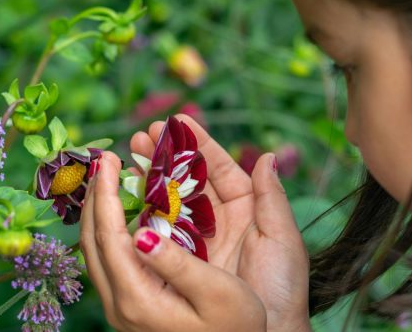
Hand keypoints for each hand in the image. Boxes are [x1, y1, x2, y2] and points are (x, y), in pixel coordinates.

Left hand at [80, 151, 265, 330]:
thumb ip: (177, 263)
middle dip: (96, 195)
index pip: (108, 236)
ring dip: (99, 212)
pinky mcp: (130, 309)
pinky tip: (124, 214)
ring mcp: (122, 310)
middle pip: (92, 241)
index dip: (105, 193)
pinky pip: (108, 261)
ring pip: (96, 252)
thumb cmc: (236, 329)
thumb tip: (141, 233)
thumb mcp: (217, 294)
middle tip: (105, 159)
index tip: (108, 158)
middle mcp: (121, 306)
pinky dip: (110, 230)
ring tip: (109, 179)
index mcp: (138, 299)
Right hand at [129, 114, 310, 331]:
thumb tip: (267, 157)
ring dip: (152, 176)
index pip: (220, 169)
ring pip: (171, 201)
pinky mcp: (180, 261)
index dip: (199, 144)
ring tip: (131, 152)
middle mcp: (220, 221)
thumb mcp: (283, 240)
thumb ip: (272, 198)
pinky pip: (160, 231)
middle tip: (143, 134)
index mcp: (247, 210)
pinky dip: (145, 211)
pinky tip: (129, 191)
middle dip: (167, 154)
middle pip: (189, 180)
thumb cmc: (283, 289)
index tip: (178, 121)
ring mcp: (198, 240)